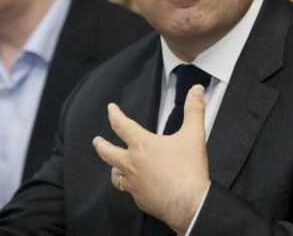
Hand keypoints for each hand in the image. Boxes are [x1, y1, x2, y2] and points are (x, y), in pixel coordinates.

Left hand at [93, 85, 210, 234]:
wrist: (190, 203)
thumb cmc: (189, 170)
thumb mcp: (193, 134)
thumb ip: (194, 110)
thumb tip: (196, 90)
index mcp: (142, 146)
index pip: (121, 125)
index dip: (114, 114)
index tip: (111, 109)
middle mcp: (132, 164)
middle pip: (107, 152)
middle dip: (100, 144)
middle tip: (96, 140)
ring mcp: (134, 184)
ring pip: (115, 175)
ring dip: (114, 168)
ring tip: (115, 167)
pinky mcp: (140, 199)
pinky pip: (131, 191)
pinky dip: (132, 187)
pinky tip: (139, 187)